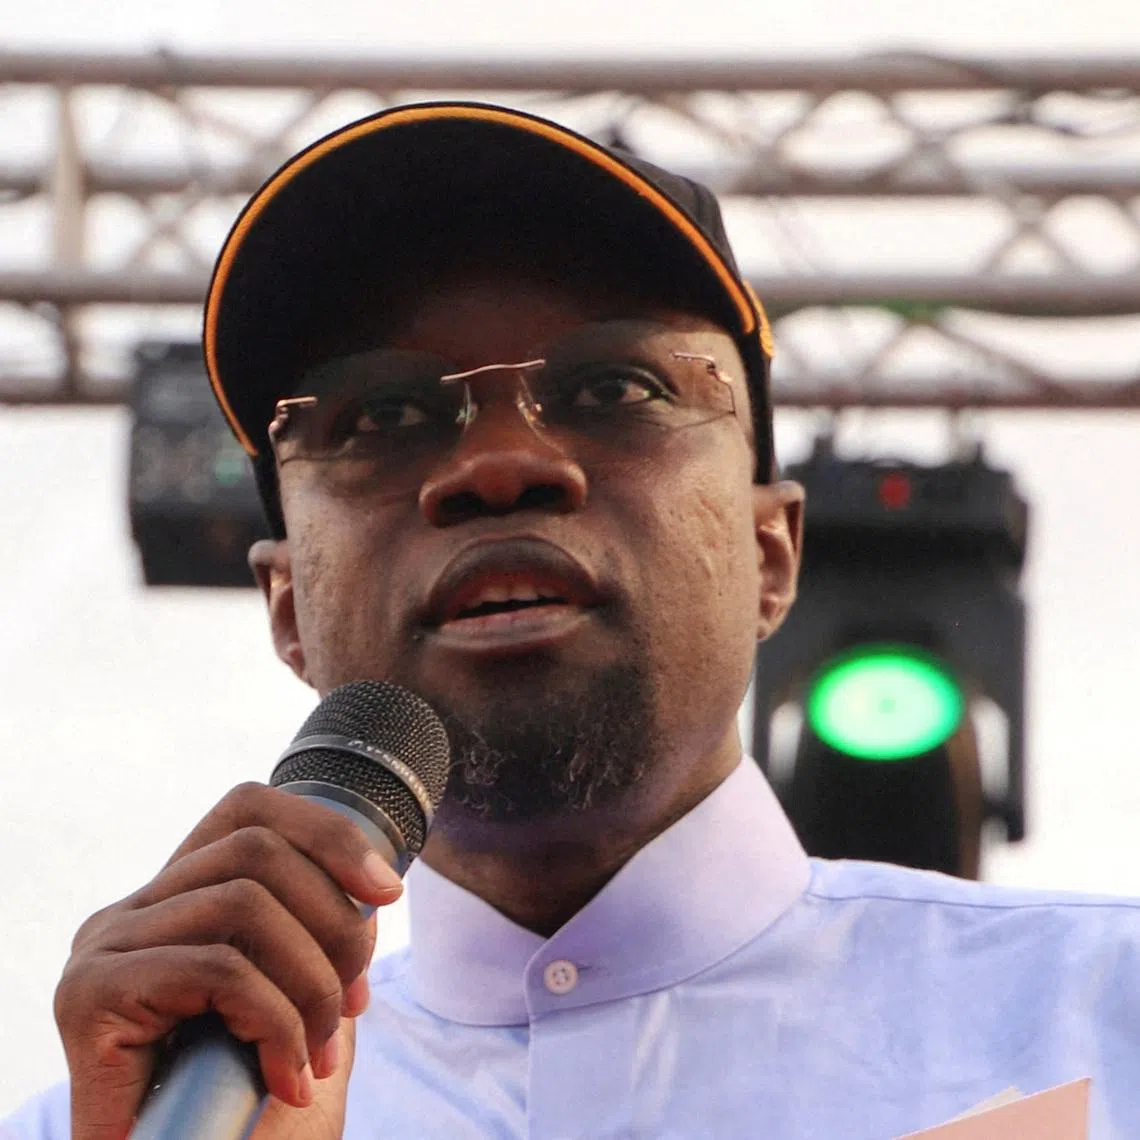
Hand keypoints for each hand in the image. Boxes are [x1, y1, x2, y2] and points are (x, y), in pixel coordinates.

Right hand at [54, 782, 404, 1139]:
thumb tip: (371, 886)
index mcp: (173, 901)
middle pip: (258, 850)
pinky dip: (276, 1022)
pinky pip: (218, 970)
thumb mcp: (294, 1007)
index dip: (327, 833)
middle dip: (334, 923)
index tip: (387, 891)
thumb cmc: (234, 1111)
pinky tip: (287, 1078)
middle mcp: (129, 912)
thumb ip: (316, 943)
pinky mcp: (89, 996)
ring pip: (245, 905)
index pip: (248, 810)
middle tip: (353, 1005)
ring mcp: (103, 948)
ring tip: (318, 1058)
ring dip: (310, 984)